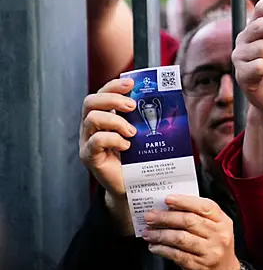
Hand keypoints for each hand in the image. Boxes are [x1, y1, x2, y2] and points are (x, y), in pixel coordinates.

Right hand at [79, 78, 138, 198]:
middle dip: (113, 99)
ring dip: (116, 121)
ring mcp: (87, 141)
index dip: (114, 86)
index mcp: (104, 117)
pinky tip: (127, 146)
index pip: (101, 93)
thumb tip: (169, 97)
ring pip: (92, 118)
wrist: (134, 186)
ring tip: (132, 132)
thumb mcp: (143, 132)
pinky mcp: (89, 156)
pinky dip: (113, 139)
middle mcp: (91, 127)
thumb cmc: (140, 158)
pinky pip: (95, 141)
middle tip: (132, 106)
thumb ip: (145, 116)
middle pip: (90, 101)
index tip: (132, 83)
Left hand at [143, 195, 240, 269]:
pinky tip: (154, 247)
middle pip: (189, 221)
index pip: (205, 206)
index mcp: (223, 223)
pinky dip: (162, 249)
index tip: (167, 199)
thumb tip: (169, 208)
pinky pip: (176, 254)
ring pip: (180, 238)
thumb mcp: (215, 231)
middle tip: (150, 216)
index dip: (185, 201)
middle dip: (166, 217)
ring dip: (160, 234)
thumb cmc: (214, 250)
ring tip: (147, 232)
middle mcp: (219, 236)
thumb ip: (199, 218)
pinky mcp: (199, 267)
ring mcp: (210, 252)